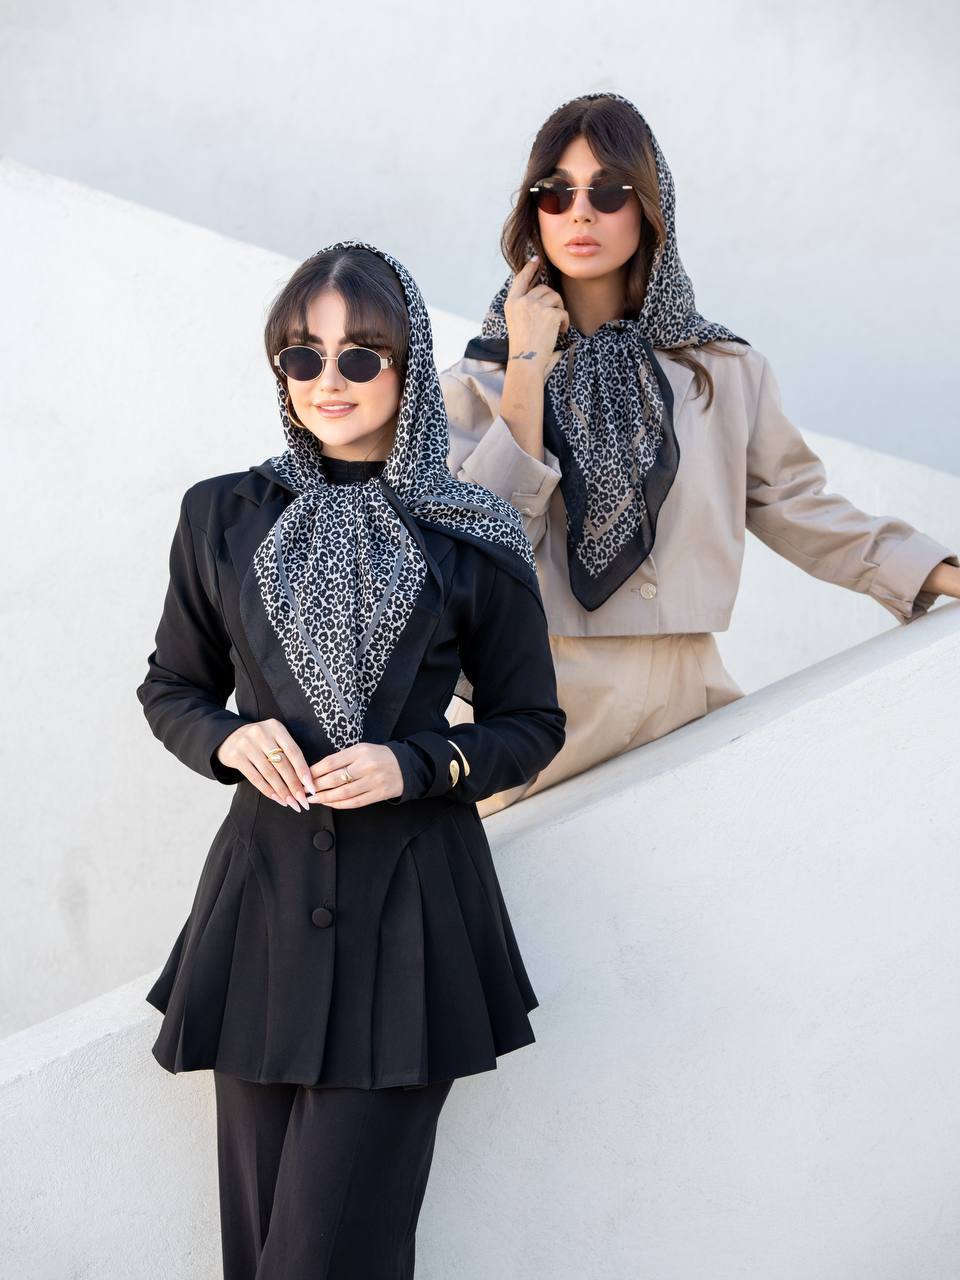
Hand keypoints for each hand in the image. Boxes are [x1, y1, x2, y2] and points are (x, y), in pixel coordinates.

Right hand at [216, 719, 314, 810]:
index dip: (304, 771)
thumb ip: (288, 752)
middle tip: (303, 801)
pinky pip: (255, 778)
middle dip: (294, 786)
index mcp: (275, 727)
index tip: (311, 787)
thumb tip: (306, 780)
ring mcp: (247, 745)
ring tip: (291, 803)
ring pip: (269, 773)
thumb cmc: (259, 741)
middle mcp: (261, 734)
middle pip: (282, 764)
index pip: (294, 752)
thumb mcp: (274, 737)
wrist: (228, 737)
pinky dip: (268, 791)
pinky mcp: (236, 757)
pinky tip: (277, 799)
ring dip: (282, 791)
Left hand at [307, 743, 403, 808]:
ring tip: (313, 799)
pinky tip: (330, 803)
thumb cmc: (378, 757)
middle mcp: (366, 765)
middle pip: (335, 778)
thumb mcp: (362, 750)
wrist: (406, 766)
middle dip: (316, 786)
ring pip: (343, 793)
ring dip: (325, 798)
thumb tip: (317, 771)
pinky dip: (340, 804)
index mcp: (360, 751)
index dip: (314, 771)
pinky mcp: (379, 794)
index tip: (304, 777)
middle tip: (304, 791)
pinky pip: (355, 802)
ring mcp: (374, 781)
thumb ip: (342, 758)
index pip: (331, 762)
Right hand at [503, 255, 568, 369]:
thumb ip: (524, 305)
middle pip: (544, 289)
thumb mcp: (516, 321)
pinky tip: (559, 333)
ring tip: (555, 326)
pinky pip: (563, 312)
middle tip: (552, 318)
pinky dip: (565, 323)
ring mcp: (536, 306)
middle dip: (552, 301)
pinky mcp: (550, 314)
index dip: (529, 268)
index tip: (536, 259)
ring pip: (555, 298)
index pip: (521, 279)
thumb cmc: (523, 345)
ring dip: (559, 310)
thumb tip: (541, 291)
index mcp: (512, 303)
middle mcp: (522, 301)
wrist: (526, 361)